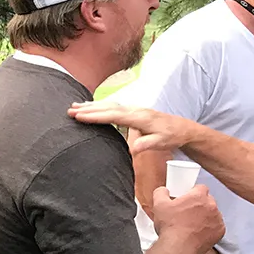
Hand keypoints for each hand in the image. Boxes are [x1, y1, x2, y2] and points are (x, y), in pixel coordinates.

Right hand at [68, 102, 197, 154]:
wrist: (183, 129)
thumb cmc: (171, 136)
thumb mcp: (161, 143)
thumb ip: (147, 144)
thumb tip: (134, 149)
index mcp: (140, 117)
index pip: (113, 115)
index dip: (96, 115)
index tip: (79, 116)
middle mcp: (135, 110)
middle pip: (108, 107)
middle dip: (88, 109)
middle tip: (70, 110)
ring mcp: (134, 109)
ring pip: (109, 105)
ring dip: (91, 105)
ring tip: (74, 106)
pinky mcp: (133, 111)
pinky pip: (113, 106)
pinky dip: (100, 106)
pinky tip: (91, 106)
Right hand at [150, 185, 223, 253]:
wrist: (178, 247)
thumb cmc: (170, 226)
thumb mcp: (158, 205)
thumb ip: (161, 192)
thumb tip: (163, 191)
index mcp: (198, 196)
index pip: (200, 187)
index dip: (192, 192)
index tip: (187, 198)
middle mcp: (211, 206)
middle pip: (208, 200)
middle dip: (199, 205)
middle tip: (186, 213)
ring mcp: (217, 219)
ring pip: (213, 214)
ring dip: (205, 217)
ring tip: (191, 225)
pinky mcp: (220, 231)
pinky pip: (216, 226)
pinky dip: (209, 229)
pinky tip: (197, 233)